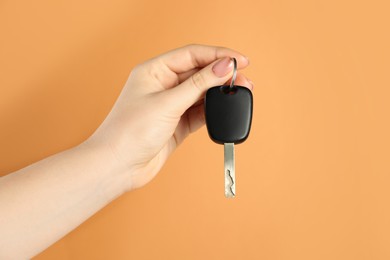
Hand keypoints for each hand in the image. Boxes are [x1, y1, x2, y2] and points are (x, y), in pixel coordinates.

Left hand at [88, 44, 251, 189]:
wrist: (118, 167)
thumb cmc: (129, 132)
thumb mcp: (167, 103)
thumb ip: (198, 85)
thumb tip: (223, 67)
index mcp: (154, 71)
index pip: (192, 54)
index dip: (218, 55)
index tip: (240, 60)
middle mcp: (163, 85)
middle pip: (199, 72)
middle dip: (222, 74)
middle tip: (243, 79)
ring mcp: (170, 105)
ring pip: (202, 92)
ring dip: (220, 92)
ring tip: (241, 92)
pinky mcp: (177, 123)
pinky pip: (200, 112)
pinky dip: (213, 110)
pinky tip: (225, 108)